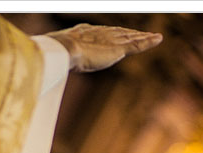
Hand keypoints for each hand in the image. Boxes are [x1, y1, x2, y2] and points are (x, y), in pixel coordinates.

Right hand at [45, 24, 162, 71]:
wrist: (63, 51)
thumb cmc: (56, 57)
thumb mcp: (57, 59)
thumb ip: (58, 62)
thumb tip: (44, 69)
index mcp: (86, 33)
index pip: (104, 33)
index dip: (114, 33)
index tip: (120, 34)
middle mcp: (100, 33)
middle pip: (120, 33)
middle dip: (131, 33)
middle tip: (141, 34)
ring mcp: (110, 41)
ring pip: (131, 37)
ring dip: (143, 37)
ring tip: (154, 37)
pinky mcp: (118, 49)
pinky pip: (137, 44)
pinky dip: (148, 41)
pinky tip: (158, 39)